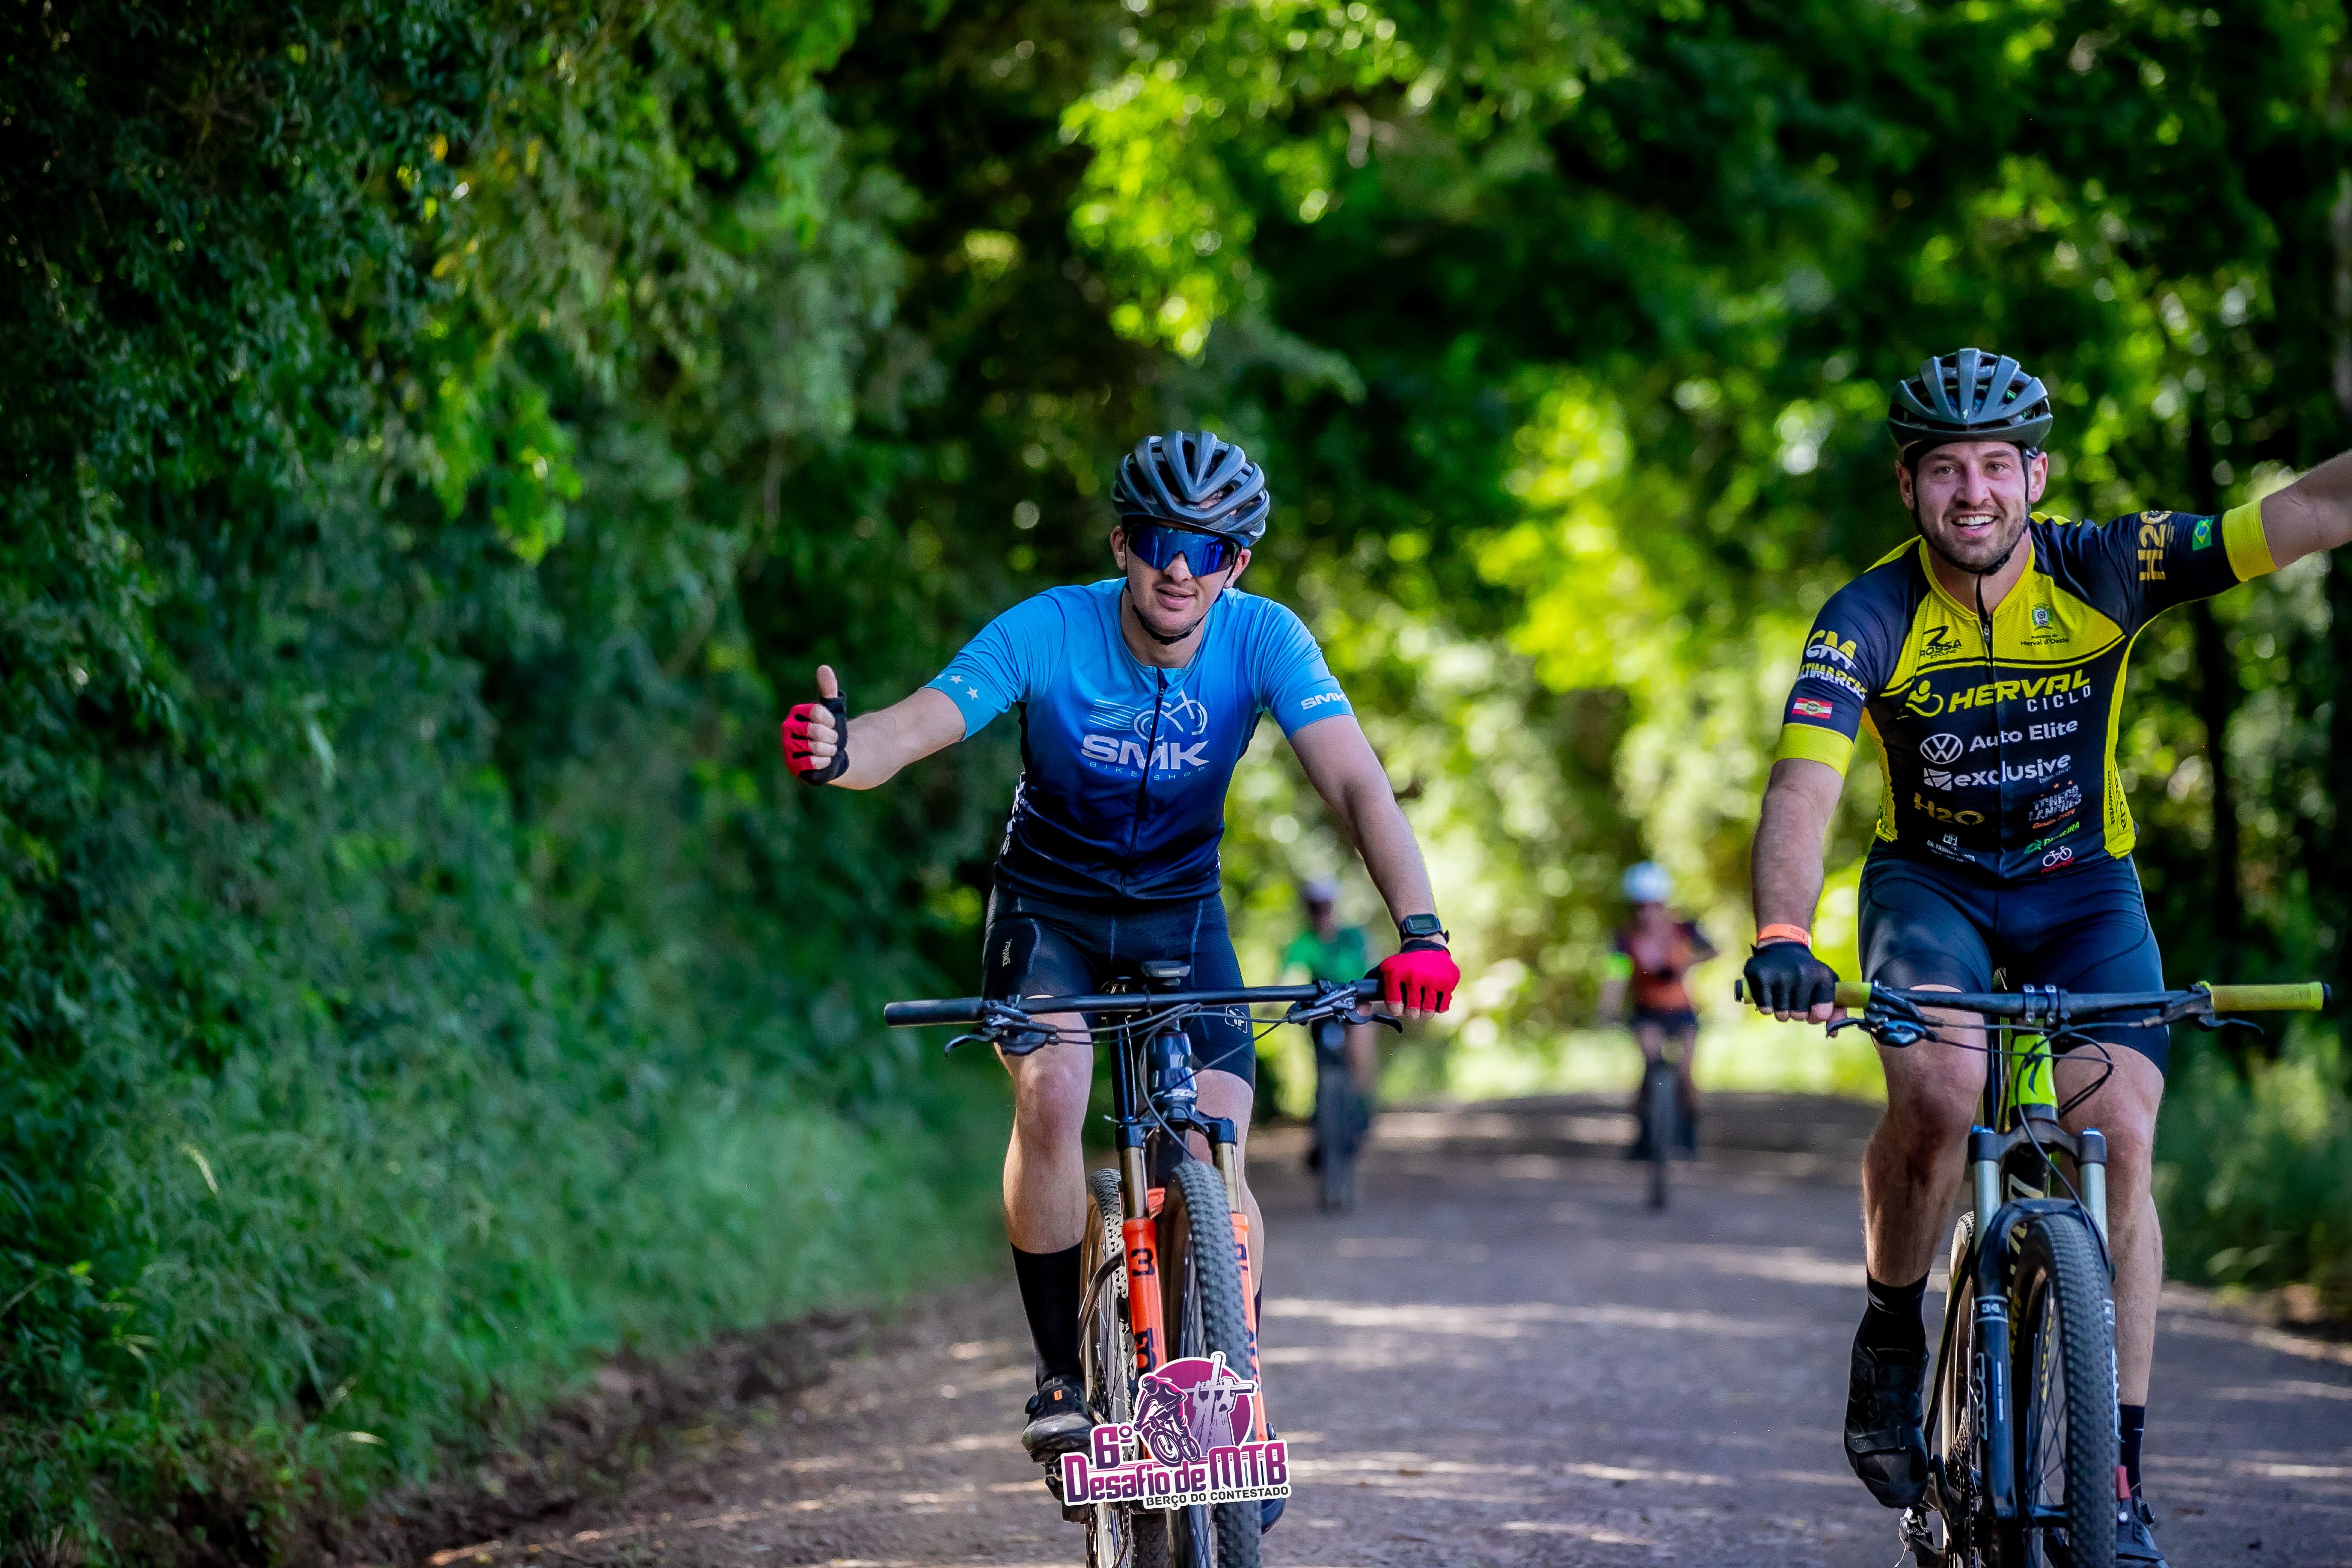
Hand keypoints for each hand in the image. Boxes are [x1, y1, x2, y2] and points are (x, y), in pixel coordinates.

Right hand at [782, 665, 848, 784]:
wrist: (832, 754)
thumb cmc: (831, 730)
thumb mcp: (833, 709)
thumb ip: (829, 689)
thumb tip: (824, 667)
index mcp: (796, 713)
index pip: (817, 712)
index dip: (830, 720)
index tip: (831, 724)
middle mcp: (788, 729)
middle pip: (816, 731)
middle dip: (831, 737)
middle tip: (831, 739)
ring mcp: (788, 747)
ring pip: (816, 747)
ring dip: (829, 750)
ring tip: (827, 750)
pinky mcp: (792, 765)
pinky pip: (813, 762)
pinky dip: (824, 762)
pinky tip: (823, 761)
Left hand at [1373, 940, 1458, 1020]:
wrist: (1426, 945)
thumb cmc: (1402, 965)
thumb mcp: (1384, 973)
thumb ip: (1369, 994)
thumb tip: (1361, 1012)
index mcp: (1395, 973)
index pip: (1395, 1008)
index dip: (1396, 1008)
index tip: (1398, 1004)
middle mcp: (1414, 975)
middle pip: (1412, 1013)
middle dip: (1411, 1010)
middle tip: (1412, 1001)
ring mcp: (1433, 979)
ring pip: (1427, 1012)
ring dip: (1424, 1009)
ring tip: (1423, 999)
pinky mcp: (1448, 981)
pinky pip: (1442, 1007)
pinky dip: (1438, 1005)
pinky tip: (1434, 994)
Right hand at [1742, 940, 1839, 1023]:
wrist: (1783, 947)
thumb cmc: (1808, 972)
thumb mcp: (1827, 984)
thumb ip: (1836, 1010)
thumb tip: (1833, 1034)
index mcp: (1822, 976)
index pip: (1821, 1013)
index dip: (1816, 1016)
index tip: (1812, 1009)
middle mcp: (1802, 974)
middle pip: (1799, 1016)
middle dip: (1796, 1012)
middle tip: (1794, 998)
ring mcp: (1779, 974)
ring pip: (1781, 1015)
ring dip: (1781, 1011)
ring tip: (1782, 996)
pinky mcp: (1759, 975)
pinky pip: (1765, 1009)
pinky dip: (1767, 1007)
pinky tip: (1770, 994)